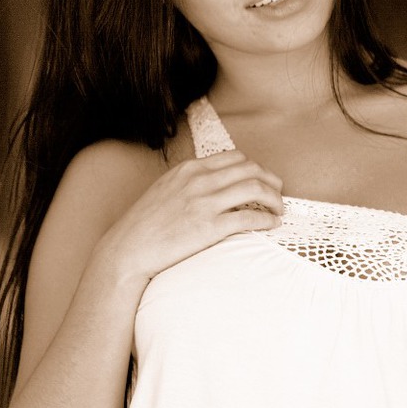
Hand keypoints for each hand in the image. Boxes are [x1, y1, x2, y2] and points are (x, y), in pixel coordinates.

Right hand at [101, 150, 283, 283]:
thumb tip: (213, 185)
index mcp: (189, 169)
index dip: (255, 168)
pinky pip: (250, 217)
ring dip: (274, 198)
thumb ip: (189, 183)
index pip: (235, 157)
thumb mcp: (165, 190)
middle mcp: (199, 180)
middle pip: (250, 168)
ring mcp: (205, 202)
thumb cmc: (144, 226)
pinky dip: (267, 219)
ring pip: (255, 188)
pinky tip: (272, 225)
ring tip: (278, 209)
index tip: (262, 180)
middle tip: (278, 193)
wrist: (128, 250)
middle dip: (270, 180)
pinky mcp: (210, 227)